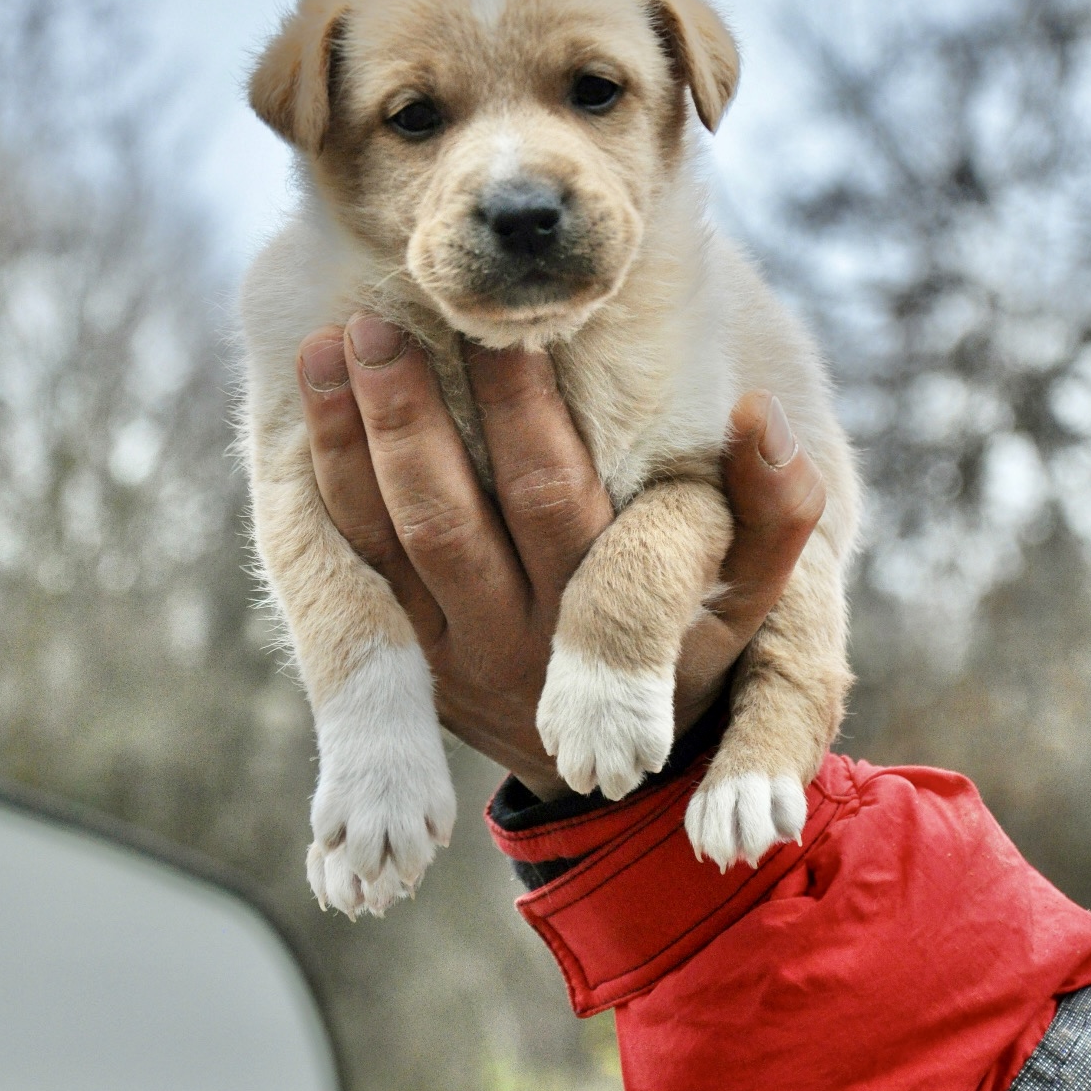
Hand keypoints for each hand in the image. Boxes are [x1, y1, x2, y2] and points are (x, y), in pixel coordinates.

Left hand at [296, 316, 826, 800]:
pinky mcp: (414, 661)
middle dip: (410, 418)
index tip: (496, 319)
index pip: (553, 492)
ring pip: (390, 543)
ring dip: (351, 446)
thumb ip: (775, 506)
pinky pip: (356, 576)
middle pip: (450, 516)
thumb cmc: (691, 640)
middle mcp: (523, 631)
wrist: (619, 771)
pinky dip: (329, 493)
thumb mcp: (752, 593)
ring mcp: (458, 652)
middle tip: (379, 324)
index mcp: (604, 602)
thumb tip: (756, 411)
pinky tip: (314, 412)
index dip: (519, 407)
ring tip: (327, 349)